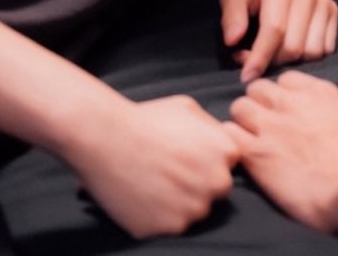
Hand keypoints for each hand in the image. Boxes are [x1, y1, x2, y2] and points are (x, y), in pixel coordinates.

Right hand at [66, 95, 238, 239]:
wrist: (108, 139)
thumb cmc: (148, 119)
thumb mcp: (189, 108)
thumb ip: (212, 128)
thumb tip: (221, 141)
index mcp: (226, 152)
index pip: (229, 165)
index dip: (209, 161)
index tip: (189, 156)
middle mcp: (216, 183)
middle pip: (216, 191)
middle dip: (199, 183)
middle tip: (172, 171)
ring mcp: (194, 209)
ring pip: (195, 211)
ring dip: (180, 201)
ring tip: (155, 181)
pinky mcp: (169, 229)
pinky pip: (171, 226)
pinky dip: (160, 215)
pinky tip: (145, 195)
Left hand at [221, 0, 337, 82]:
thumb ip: (231, 17)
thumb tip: (233, 43)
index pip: (274, 30)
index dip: (259, 58)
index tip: (246, 78)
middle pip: (294, 47)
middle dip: (271, 62)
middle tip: (250, 57)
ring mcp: (322, 1)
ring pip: (312, 52)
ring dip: (290, 62)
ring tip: (270, 51)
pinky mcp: (331, 10)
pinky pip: (325, 48)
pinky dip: (307, 57)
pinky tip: (289, 47)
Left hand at [228, 70, 337, 231]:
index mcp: (320, 93)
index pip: (286, 79)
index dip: (283, 95)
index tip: (285, 111)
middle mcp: (291, 103)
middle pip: (257, 88)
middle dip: (257, 104)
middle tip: (262, 127)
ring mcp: (271, 126)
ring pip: (239, 107)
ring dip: (242, 122)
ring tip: (249, 142)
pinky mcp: (257, 154)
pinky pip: (230, 135)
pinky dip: (231, 141)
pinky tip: (241, 156)